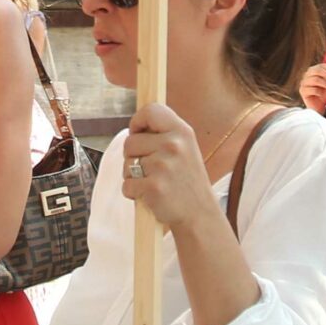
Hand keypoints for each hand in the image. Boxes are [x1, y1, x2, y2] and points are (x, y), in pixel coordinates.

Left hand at [121, 104, 217, 231]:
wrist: (199, 214)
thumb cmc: (186, 180)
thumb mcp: (185, 148)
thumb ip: (164, 133)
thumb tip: (136, 124)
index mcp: (182, 131)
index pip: (151, 110)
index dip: (138, 121)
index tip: (138, 133)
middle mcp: (174, 145)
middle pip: (130, 142)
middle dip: (133, 156)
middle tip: (151, 169)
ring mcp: (163, 167)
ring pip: (126, 164)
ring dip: (133, 176)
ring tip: (154, 182)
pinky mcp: (153, 187)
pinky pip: (127, 185)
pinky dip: (133, 193)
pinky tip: (150, 195)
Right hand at [298, 63, 325, 111]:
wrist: (318, 105)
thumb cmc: (324, 92)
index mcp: (313, 70)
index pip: (321, 65)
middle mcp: (307, 75)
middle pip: (317, 70)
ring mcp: (303, 83)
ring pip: (315, 79)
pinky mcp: (302, 91)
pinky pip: (312, 89)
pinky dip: (320, 92)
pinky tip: (322, 95)